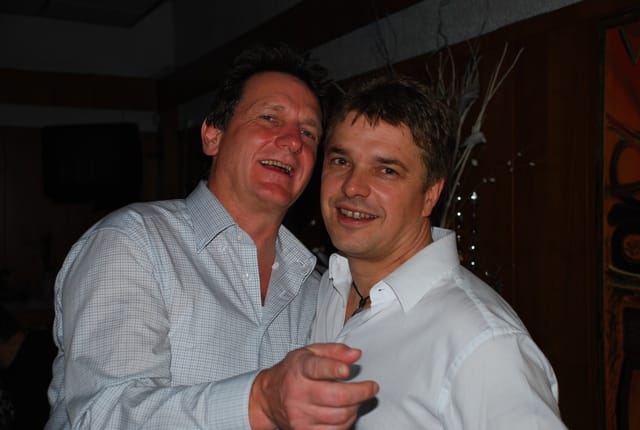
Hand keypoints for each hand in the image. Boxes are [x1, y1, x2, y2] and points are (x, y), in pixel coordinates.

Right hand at [249, 343, 377, 429]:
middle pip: (336, 397)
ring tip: (358, 399)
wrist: (268, 398)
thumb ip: (334, 351)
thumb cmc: (293, 372)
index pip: (318, 368)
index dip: (334, 369)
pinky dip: (347, 422)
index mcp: (300, 368)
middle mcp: (298, 392)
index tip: (348, 370)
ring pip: (339, 416)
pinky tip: (347, 412)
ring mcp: (300, 415)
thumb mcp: (309, 352)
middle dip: (361, 392)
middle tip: (372, 387)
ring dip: (356, 408)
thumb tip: (355, 355)